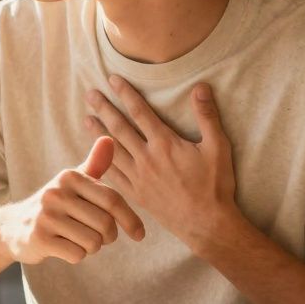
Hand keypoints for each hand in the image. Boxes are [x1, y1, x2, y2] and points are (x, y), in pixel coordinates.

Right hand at [0, 137, 145, 264]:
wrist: (13, 227)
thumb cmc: (54, 205)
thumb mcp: (72, 183)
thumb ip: (94, 164)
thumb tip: (110, 139)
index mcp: (70, 177)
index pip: (112, 200)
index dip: (131, 219)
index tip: (139, 234)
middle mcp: (57, 193)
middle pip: (105, 224)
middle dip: (108, 237)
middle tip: (100, 237)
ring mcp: (46, 216)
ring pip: (93, 242)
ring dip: (92, 247)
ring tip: (80, 240)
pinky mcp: (40, 238)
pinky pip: (77, 254)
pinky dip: (77, 255)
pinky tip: (65, 247)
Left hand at [84, 76, 238, 251]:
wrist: (207, 224)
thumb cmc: (215, 186)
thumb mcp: (218, 147)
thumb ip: (207, 116)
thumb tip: (201, 87)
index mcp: (165, 144)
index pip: (140, 112)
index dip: (126, 94)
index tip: (112, 79)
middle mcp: (147, 158)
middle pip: (120, 128)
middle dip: (104, 109)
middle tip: (90, 94)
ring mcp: (139, 177)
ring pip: (113, 150)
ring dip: (98, 133)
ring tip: (86, 119)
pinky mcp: (136, 194)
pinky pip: (114, 175)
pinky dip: (102, 163)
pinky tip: (93, 155)